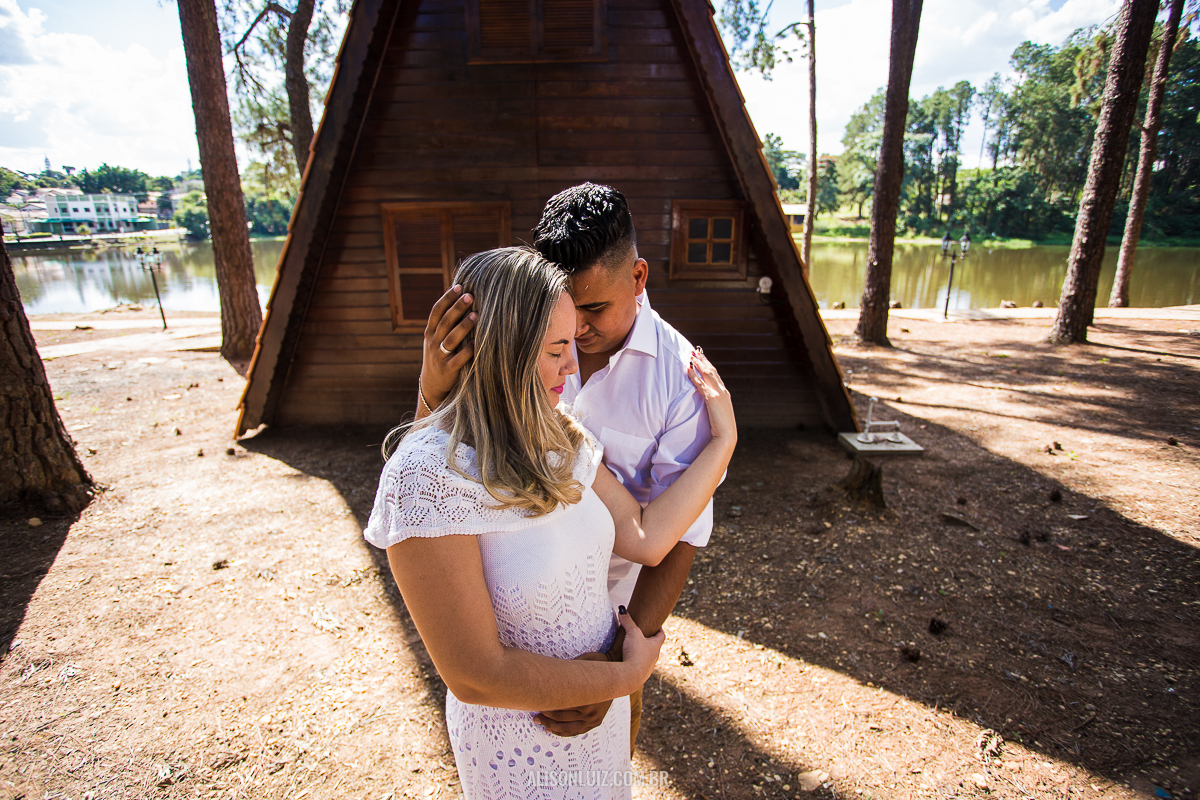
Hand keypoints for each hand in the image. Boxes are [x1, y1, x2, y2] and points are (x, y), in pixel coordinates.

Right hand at [421, 285, 476, 409]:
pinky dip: (468, 350)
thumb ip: (445, 322)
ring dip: (463, 326)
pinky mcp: (448, 369)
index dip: (447, 298)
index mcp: (429, 332)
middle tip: (470, 295)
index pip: (436, 311)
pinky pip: (459, 358)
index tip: (459, 287)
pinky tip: (477, 342)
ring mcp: (439, 356)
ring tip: (476, 315)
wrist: (432, 384)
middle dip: (457, 308)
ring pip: (451, 339)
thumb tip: (462, 298)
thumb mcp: (436, 338)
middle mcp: (432, 342)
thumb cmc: (439, 355)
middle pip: (445, 322)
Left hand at [534, 652, 613, 736]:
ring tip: (540, 723)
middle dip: (546, 718)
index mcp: (586, 699)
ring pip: (568, 728)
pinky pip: (577, 731)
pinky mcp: (596, 722)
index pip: (559, 707)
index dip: (545, 706)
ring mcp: (594, 719)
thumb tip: (547, 673)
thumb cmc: (598, 664)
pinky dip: (564, 732)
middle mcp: (591, 712)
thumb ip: (568, 672)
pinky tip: (553, 730)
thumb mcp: (583, 663)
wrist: (618, 673)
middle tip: (535, 716)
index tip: (535, 704)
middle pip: (561, 719)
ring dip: (552, 727)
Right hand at [618, 605, 663, 685]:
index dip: (659, 629)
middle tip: (644, 636)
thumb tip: (622, 610)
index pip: (661, 635)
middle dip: (650, 642)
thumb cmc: (635, 652)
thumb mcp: (632, 633)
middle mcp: (654, 657)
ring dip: (643, 654)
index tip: (657, 625)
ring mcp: (648, 668)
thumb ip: (627, 621)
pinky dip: (635, 663)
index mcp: (655, 646)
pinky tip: (629, 662)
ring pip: (648, 658)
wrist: (630, 676)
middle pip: (655, 647)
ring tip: (635, 650)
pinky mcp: (640, 676)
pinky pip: (639, 667)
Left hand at [688, 350, 735, 444]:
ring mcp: (719, 394)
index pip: (716, 376)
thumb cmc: (721, 428)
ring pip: (708, 374)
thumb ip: (714, 405)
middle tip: (695, 352)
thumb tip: (707, 402)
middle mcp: (723, 391)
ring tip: (691, 356)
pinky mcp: (712, 398)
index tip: (702, 358)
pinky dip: (694, 376)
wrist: (727, 435)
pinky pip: (701, 384)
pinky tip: (688, 370)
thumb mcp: (719, 413)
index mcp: (725, 394)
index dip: (708, 366)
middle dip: (703, 360)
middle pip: (712, 371)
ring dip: (699, 364)